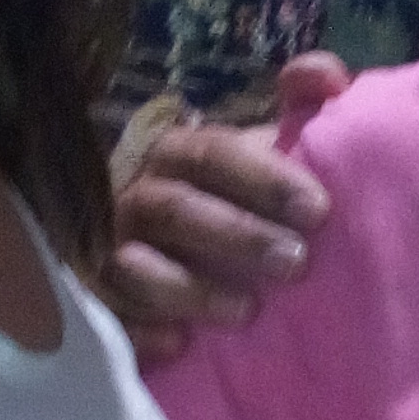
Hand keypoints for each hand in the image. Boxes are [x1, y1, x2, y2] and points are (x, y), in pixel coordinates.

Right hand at [105, 55, 345, 364]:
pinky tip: (178, 344)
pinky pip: (105, 314)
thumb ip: (299, 110)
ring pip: (133, 263)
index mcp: (176, 154)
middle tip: (297, 264)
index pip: (213, 153)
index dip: (264, 178)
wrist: (162, 250)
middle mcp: (135, 195)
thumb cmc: (223, 199)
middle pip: (177, 209)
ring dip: (189, 287)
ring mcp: (106, 248)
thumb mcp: (258, 154)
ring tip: (246, 312)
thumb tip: (324, 75)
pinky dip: (140, 328)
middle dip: (238, 236)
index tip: (318, 210)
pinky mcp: (94, 300)